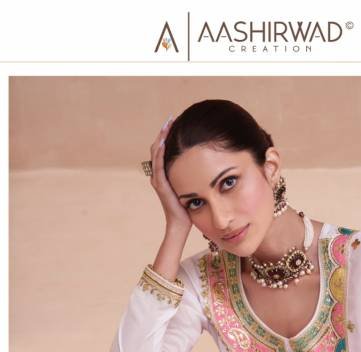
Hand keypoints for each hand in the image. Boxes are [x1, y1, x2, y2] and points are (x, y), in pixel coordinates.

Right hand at [148, 116, 191, 234]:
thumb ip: (192, 176)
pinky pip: (158, 165)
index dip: (167, 137)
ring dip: (161, 138)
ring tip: (167, 125)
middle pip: (157, 148)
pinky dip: (160, 153)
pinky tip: (164, 142)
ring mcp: (158, 180)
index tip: (174, 124)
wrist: (180, 225)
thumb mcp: (190, 187)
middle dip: (163, 133)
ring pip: (156, 153)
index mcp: (165, 175)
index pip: (163, 151)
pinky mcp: (161, 185)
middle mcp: (158, 176)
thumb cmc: (187, 209)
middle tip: (170, 119)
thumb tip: (204, 164)